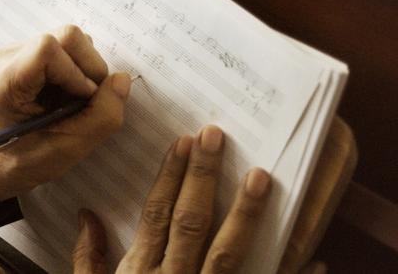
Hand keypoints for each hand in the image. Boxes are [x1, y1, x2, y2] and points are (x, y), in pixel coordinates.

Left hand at [0, 25, 130, 200]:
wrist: (1, 161)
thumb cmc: (29, 158)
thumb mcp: (71, 147)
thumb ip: (103, 115)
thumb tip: (122, 78)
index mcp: (3, 82)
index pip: (48, 48)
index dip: (77, 72)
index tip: (81, 101)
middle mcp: (4, 59)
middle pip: (66, 37)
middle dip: (88, 69)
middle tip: (82, 102)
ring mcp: (13, 52)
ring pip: (69, 39)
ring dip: (83, 70)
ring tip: (69, 100)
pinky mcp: (25, 51)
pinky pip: (65, 46)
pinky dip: (76, 69)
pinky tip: (63, 93)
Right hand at [72, 126, 274, 272]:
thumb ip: (88, 259)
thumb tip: (86, 216)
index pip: (155, 214)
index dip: (169, 176)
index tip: (183, 143)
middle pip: (190, 222)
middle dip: (203, 178)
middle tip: (215, 137)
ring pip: (227, 252)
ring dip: (245, 213)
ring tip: (259, 177)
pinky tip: (312, 260)